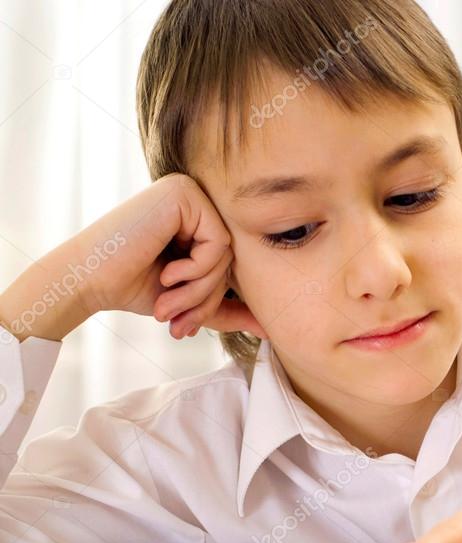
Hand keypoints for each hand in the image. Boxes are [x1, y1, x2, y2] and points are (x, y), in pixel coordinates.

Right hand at [71, 173, 264, 339]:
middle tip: (177, 323)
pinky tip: (167, 274)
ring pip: (227, 253)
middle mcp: (197, 199)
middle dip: (206, 298)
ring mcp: (191, 192)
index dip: (213, 300)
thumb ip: (228, 308)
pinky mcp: (185, 194)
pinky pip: (218, 242)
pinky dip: (196, 270)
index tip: (187, 326)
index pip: (231, 263)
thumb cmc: (133, 286)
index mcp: (199, 219)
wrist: (87, 280)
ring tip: (167, 304)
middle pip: (232, 258)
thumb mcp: (190, 299)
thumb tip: (271, 328)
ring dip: (199, 289)